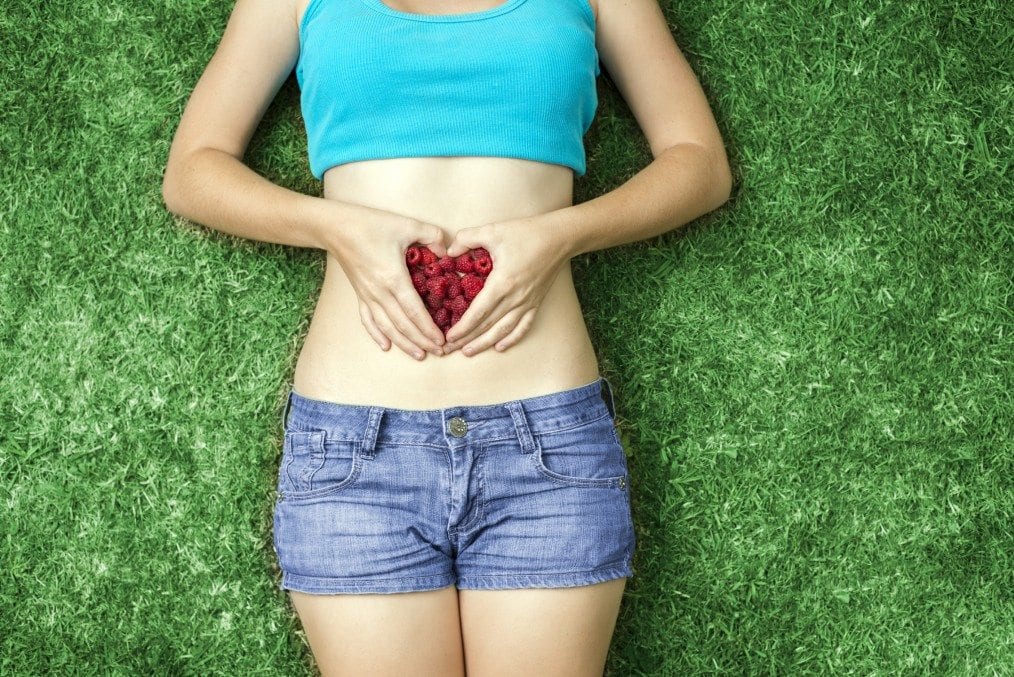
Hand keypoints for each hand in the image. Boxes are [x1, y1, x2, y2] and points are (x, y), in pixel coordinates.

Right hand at [318, 203, 448, 360]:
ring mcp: (367, 296)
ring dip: (403, 343)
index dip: (429, 328)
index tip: (442, 340)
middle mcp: (379, 292)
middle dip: (422, 341)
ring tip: (419, 355)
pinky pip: (368, 320)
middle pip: (402, 324)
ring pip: (387, 327)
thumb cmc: (371, 224)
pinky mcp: (359, 295)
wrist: (335, 227)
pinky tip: (386, 346)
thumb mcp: (407, 224)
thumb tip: (446, 252)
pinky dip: (377, 335)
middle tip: (439, 351)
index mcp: (393, 278)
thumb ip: (432, 236)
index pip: (414, 311)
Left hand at [442, 214, 569, 355]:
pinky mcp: (536, 302)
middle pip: (487, 325)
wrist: (559, 237)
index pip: (478, 312)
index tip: (448, 336)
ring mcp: (527, 302)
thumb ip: (467, 238)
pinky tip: (500, 347)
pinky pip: (523, 326)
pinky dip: (511, 339)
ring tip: (468, 352)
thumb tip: (449, 252)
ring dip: (484, 343)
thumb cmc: (526, 233)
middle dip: (467, 339)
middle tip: (449, 348)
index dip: (462, 327)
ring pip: (503, 330)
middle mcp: (515, 298)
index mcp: (502, 283)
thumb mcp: (492, 230)